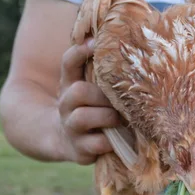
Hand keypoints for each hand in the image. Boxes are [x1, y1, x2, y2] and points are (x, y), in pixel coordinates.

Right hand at [56, 39, 120, 164]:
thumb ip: (102, 70)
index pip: (69, 63)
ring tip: (119, 119)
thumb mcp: (91, 86)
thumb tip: (128, 45)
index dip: (79, 52)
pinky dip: (110, 142)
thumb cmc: (90, 107)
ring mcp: (71, 128)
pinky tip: (121, 139)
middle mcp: (66, 105)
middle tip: (119, 99)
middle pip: (78, 91)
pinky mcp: (79, 151)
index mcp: (70, 84)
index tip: (94, 43)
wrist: (65, 140)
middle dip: (101, 95)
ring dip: (106, 116)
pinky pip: (96, 145)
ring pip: (83, 117)